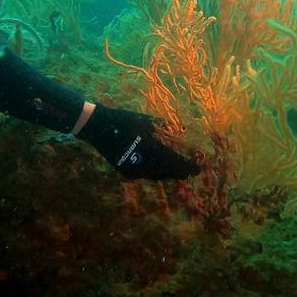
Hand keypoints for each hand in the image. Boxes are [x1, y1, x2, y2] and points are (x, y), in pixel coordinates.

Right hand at [79, 104, 199, 180]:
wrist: (98, 127)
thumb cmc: (124, 120)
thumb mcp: (146, 121)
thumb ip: (164, 127)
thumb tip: (181, 129)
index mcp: (152, 150)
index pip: (175, 163)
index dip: (188, 167)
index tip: (198, 168)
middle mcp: (144, 163)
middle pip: (167, 173)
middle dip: (180, 172)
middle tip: (190, 172)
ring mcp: (133, 170)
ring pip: (156, 176)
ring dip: (168, 174)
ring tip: (178, 172)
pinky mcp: (125, 171)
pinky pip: (145, 175)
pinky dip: (155, 173)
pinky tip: (160, 170)